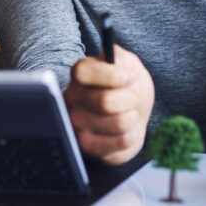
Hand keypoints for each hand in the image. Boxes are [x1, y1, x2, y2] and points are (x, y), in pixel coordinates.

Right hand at [64, 45, 154, 164]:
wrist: (134, 112)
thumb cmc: (128, 86)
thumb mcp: (128, 64)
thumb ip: (121, 58)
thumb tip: (118, 66)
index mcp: (79, 75)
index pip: (83, 73)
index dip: (112, 76)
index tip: (130, 77)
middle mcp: (72, 99)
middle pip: (105, 102)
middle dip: (131, 99)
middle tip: (133, 98)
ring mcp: (77, 125)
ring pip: (117, 123)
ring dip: (133, 117)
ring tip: (130, 113)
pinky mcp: (89, 146)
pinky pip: (121, 142)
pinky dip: (134, 134)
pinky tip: (128, 129)